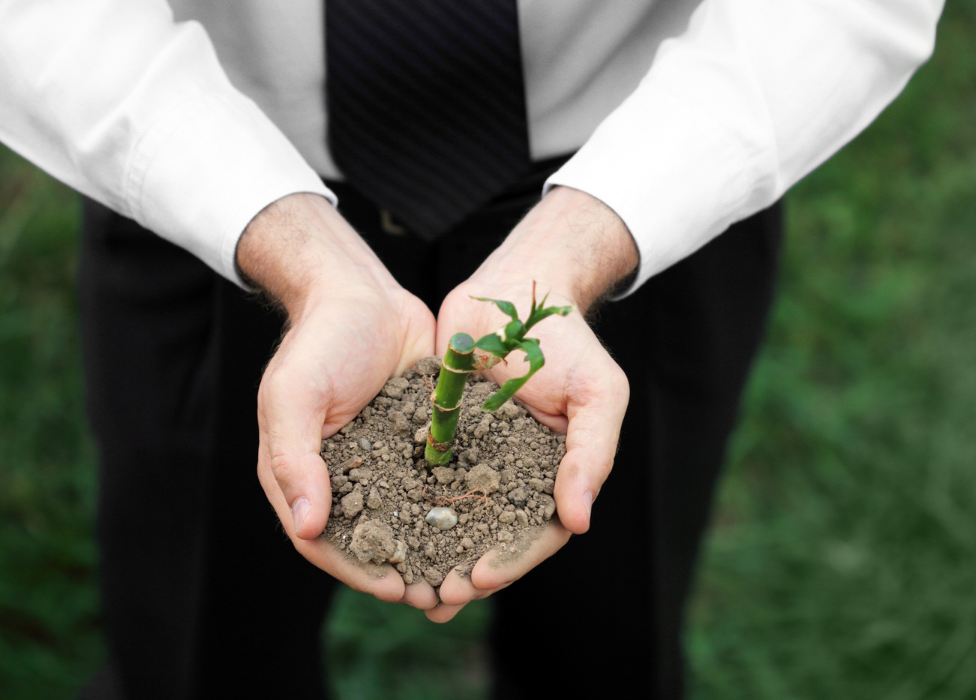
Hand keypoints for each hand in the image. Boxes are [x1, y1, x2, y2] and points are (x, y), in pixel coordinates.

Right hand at [237, 193, 440, 608]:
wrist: (362, 293)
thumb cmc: (318, 343)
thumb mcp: (293, 396)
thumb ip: (296, 460)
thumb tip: (308, 527)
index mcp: (308, 476)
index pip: (328, 542)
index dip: (360, 570)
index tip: (396, 589)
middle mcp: (349, 477)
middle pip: (376, 540)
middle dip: (408, 572)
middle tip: (443, 598)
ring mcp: (388, 461)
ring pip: (414, 519)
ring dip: (440, 550)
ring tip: (472, 576)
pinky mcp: (423, 440)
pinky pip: (442, 480)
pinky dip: (462, 506)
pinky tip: (493, 524)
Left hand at [427, 186, 637, 621]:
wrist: (515, 288)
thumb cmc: (569, 341)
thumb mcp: (598, 394)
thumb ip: (592, 455)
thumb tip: (578, 523)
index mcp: (554, 475)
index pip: (535, 533)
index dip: (510, 560)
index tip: (480, 577)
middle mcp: (512, 474)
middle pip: (488, 537)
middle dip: (463, 571)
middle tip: (434, 598)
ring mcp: (473, 456)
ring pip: (450, 516)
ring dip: (430, 552)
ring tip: (403, 585)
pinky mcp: (436, 434)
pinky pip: (417, 476)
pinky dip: (402, 504)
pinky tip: (378, 529)